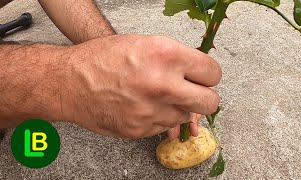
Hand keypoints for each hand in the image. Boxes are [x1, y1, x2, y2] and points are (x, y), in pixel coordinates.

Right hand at [59, 34, 220, 138]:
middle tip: (195, 93)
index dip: (209, 75)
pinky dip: (161, 117)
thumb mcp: (145, 44)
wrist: (70, 82)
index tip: (204, 77)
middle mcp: (162, 85)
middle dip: (205, 97)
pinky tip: (144, 105)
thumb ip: (176, 59)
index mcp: (165, 55)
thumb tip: (198, 72)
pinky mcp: (141, 130)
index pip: (212, 73)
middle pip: (210, 102)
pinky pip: (165, 126)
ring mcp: (152, 111)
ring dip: (179, 107)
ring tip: (160, 96)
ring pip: (187, 116)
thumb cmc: (103, 59)